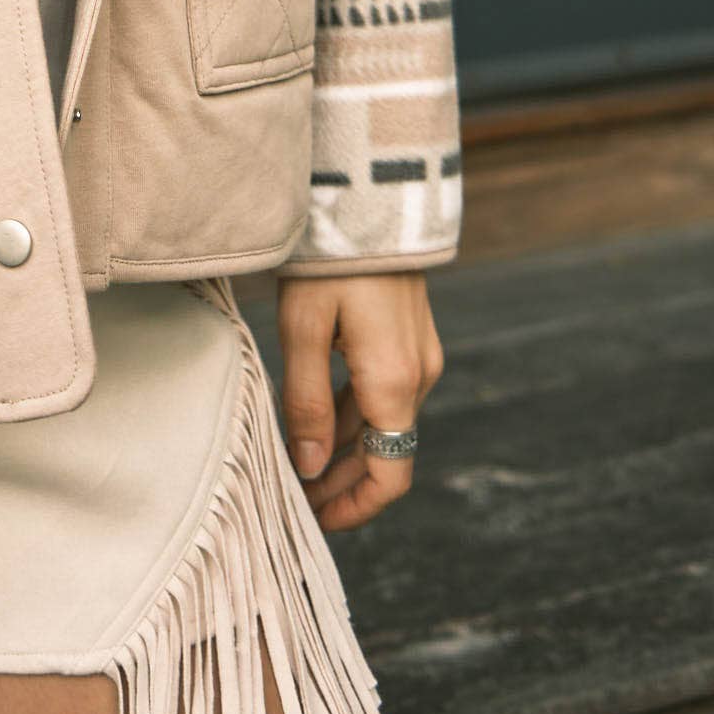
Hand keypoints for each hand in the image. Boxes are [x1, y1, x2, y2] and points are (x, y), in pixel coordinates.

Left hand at [275, 270, 443, 534]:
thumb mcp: (303, 331)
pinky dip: (354, 417)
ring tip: (297, 466)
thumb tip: (309, 469)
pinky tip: (318, 423)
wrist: (370, 194)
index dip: (354, 506)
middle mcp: (418, 375)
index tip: (314, 519)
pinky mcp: (410, 337)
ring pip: (383, 423)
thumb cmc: (329, 260)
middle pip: (386, 453)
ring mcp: (419, 355)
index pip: (390, 473)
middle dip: (342, 483)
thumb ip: (307, 404)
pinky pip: (384, 393)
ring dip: (345, 451)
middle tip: (294, 499)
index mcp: (395, 383)